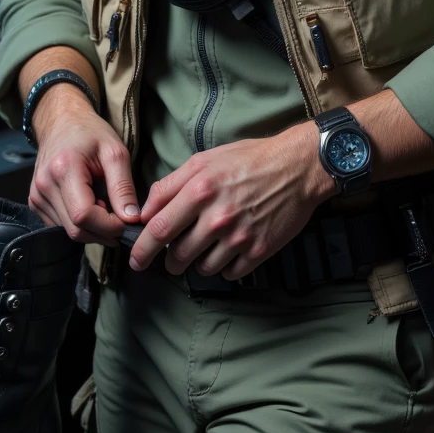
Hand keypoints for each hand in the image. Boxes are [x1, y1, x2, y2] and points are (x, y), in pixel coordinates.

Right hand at [28, 84, 140, 244]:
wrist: (62, 121)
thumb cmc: (90, 133)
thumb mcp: (115, 153)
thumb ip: (123, 187)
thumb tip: (131, 218)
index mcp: (63, 169)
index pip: (84, 216)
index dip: (109, 226)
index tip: (127, 221)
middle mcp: (45, 185)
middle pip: (76, 229)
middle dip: (103, 231)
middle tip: (121, 219)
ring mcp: (37, 195)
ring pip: (69, 231)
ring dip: (92, 228)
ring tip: (106, 207)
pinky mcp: (35, 202)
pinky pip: (61, 225)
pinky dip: (80, 224)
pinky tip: (90, 206)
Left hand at [129, 122, 336, 279]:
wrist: (297, 167)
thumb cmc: (249, 160)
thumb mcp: (204, 161)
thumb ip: (169, 185)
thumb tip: (145, 211)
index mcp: (200, 191)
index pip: (160, 229)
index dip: (143, 249)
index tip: (136, 259)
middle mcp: (217, 217)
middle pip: (179, 255)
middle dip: (170, 262)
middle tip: (172, 258)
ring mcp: (240, 237)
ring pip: (203, 268)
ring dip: (197, 264)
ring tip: (204, 250)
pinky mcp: (260, 250)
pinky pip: (230, 272)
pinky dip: (224, 266)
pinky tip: (228, 251)